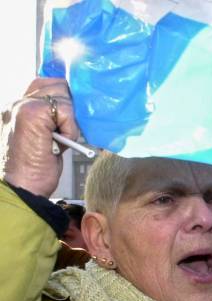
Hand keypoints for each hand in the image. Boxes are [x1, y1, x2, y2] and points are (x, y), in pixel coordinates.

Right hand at [1, 78, 78, 197]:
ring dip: (69, 121)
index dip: (63, 96)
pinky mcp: (33, 112)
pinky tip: (59, 143)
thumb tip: (73, 108)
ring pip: (64, 97)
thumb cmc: (35, 169)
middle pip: (59, 85)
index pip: (46, 83)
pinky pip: (66, 111)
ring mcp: (23, 106)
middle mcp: (18, 103)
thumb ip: (52, 119)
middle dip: (69, 108)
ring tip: (59, 141)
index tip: (70, 115)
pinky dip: (69, 129)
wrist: (23, 187)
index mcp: (18, 107)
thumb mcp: (45, 138)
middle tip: (64, 132)